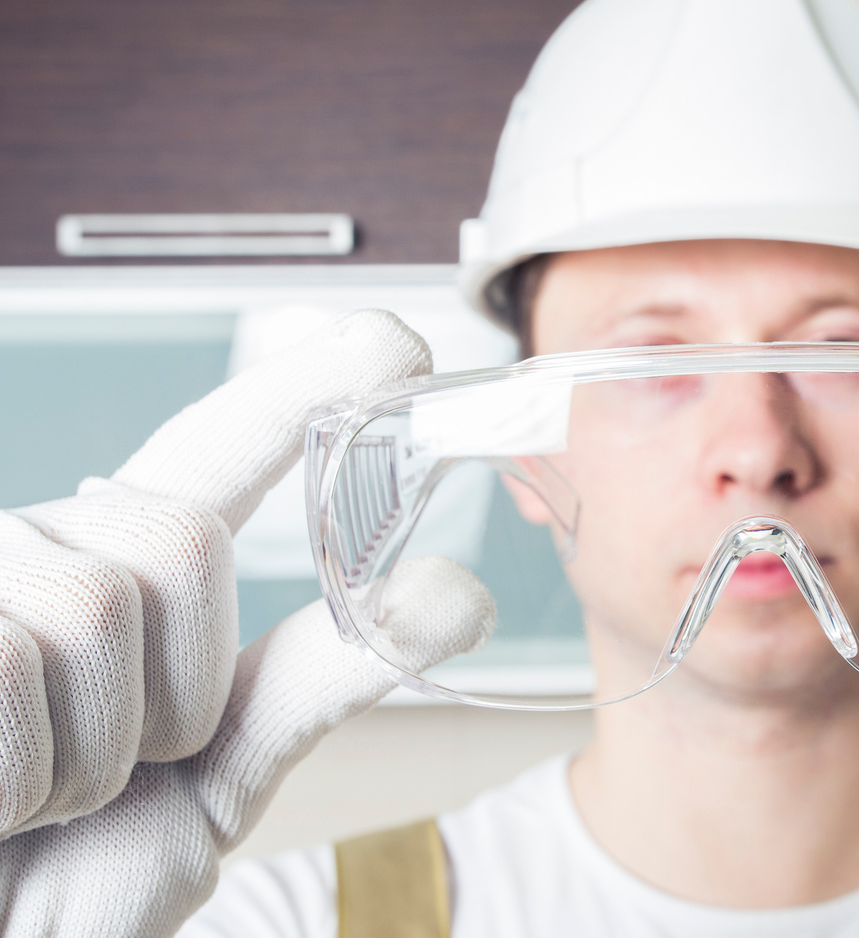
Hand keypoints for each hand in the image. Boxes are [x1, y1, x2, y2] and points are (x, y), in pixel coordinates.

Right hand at [0, 311, 494, 935]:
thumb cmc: (67, 877)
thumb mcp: (213, 777)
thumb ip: (318, 676)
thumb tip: (457, 588)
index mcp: (119, 579)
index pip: (214, 456)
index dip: (303, 389)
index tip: (392, 338)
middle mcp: (40, 554)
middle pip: (181, 539)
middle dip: (172, 692)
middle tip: (109, 779)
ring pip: (96, 603)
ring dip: (88, 752)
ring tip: (30, 802)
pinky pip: (8, 663)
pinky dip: (13, 772)